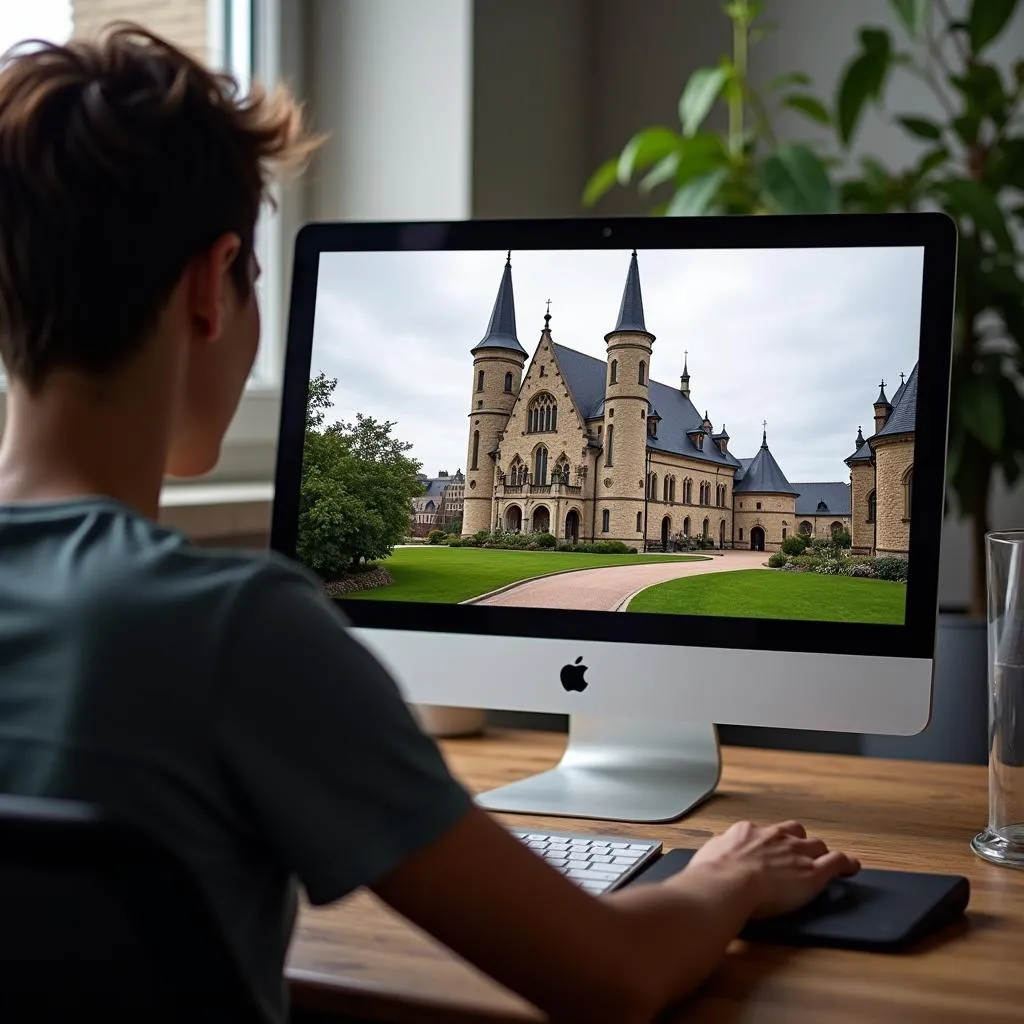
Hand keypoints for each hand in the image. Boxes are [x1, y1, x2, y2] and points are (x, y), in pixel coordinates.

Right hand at [683, 819, 859, 918]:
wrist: (726, 885)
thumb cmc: (712, 875)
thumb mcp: (709, 854)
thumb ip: (718, 849)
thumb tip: (716, 849)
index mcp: (747, 832)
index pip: (765, 833)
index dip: (771, 844)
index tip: (771, 853)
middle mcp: (773, 837)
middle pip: (794, 833)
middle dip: (798, 842)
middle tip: (799, 855)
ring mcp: (795, 853)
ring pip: (816, 845)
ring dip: (820, 853)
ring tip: (826, 862)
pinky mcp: (812, 872)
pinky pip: (836, 862)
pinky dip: (846, 864)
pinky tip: (852, 868)